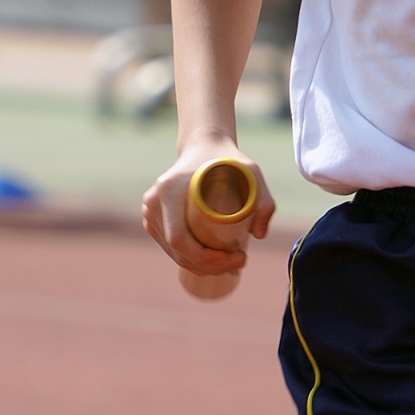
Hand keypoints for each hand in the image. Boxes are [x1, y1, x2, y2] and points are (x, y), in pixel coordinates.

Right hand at [142, 137, 276, 285]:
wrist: (204, 147)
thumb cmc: (228, 161)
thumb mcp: (252, 173)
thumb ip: (264, 202)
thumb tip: (258, 235)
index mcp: (169, 191)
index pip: (180, 239)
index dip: (207, 259)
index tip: (238, 257)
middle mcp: (154, 201)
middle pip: (176, 250)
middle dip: (208, 266)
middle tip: (238, 263)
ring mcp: (151, 210)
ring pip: (172, 252)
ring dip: (199, 267)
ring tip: (229, 264)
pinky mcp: (153, 216)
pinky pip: (168, 246)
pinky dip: (188, 260)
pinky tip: (209, 265)